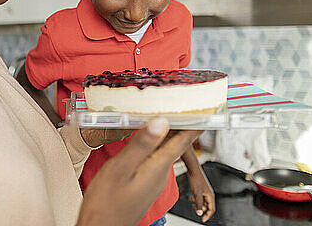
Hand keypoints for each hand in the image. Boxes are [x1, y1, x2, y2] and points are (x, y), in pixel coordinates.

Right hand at [76, 118, 197, 225]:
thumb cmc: (107, 205)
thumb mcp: (121, 168)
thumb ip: (141, 144)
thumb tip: (161, 122)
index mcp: (157, 167)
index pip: (182, 141)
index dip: (194, 124)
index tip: (205, 111)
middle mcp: (159, 174)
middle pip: (174, 144)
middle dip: (179, 125)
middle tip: (183, 107)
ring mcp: (152, 181)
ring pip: (163, 151)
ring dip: (165, 134)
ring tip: (165, 117)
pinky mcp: (144, 185)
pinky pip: (154, 160)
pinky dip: (154, 146)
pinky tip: (146, 141)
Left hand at [187, 166, 214, 221]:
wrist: (193, 170)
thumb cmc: (196, 179)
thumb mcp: (196, 193)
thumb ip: (199, 203)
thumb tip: (199, 213)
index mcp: (210, 195)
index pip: (212, 209)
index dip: (208, 215)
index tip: (202, 219)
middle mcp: (208, 194)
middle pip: (207, 206)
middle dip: (200, 208)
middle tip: (194, 206)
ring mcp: (204, 191)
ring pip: (202, 202)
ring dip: (197, 203)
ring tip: (192, 201)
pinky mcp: (200, 189)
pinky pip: (199, 198)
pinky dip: (195, 199)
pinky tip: (191, 197)